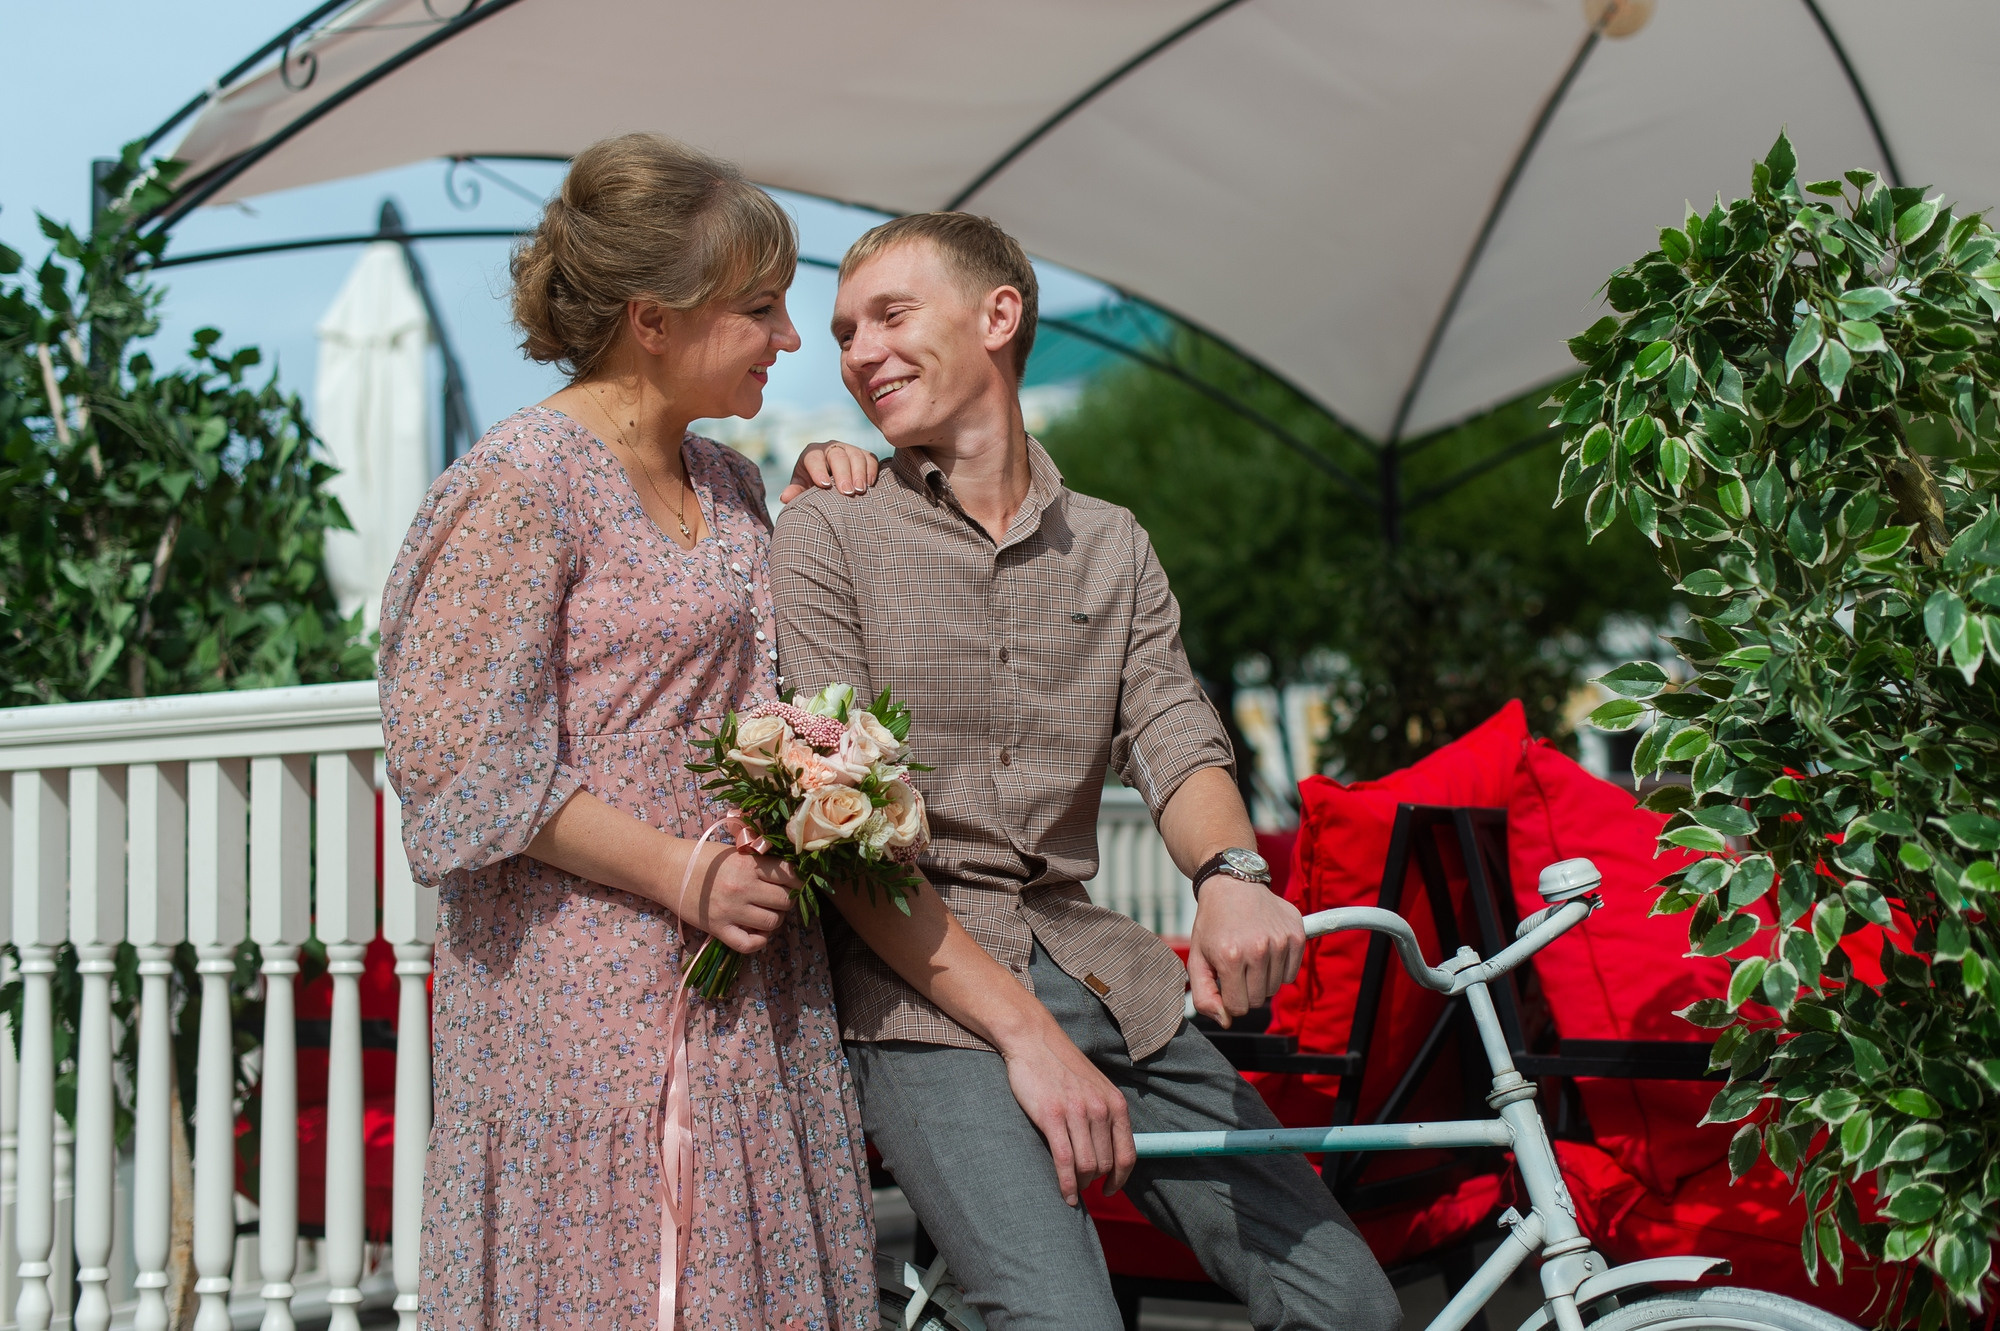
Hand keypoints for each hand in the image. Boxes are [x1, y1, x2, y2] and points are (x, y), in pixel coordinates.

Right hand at [672, 830, 797, 952]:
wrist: (666, 869)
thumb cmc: (701, 857)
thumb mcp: (734, 850)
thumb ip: (759, 859)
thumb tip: (787, 868)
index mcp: (748, 865)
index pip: (789, 875)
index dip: (798, 880)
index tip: (796, 883)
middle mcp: (743, 888)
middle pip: (785, 901)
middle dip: (787, 901)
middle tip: (779, 899)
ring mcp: (730, 911)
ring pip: (772, 923)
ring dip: (774, 920)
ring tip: (766, 913)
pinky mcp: (717, 929)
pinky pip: (749, 944)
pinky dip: (759, 942)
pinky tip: (757, 933)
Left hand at [779, 439, 878, 502]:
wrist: (831, 484)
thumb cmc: (813, 486)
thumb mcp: (803, 488)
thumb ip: (796, 492)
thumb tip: (785, 497)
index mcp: (812, 454)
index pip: (814, 458)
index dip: (819, 470)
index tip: (824, 485)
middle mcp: (830, 448)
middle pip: (837, 456)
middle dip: (843, 474)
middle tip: (846, 492)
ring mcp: (849, 449)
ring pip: (856, 455)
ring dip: (859, 473)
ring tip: (860, 490)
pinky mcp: (864, 455)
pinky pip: (870, 458)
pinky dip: (871, 471)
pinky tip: (870, 485)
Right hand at [996, 1017, 1136, 1205]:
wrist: (1034, 1040)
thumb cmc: (1062, 1066)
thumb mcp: (1096, 1087)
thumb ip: (1106, 1115)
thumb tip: (1109, 1150)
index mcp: (1115, 1103)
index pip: (1128, 1154)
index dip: (1121, 1179)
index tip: (1111, 1190)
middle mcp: (1101, 1109)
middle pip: (1105, 1164)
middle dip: (1095, 1182)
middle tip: (1083, 1187)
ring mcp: (1077, 1112)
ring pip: (1087, 1166)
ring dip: (1081, 1185)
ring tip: (1074, 1189)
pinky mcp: (1052, 1116)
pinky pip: (1064, 1160)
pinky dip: (1067, 1184)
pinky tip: (1066, 1194)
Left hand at [1186, 876, 1304, 1027]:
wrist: (1232, 885)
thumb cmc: (1212, 924)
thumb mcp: (1196, 958)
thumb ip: (1204, 996)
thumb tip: (1226, 1021)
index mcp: (1230, 957)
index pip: (1238, 1007)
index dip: (1229, 998)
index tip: (1225, 980)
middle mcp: (1258, 950)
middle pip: (1258, 1000)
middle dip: (1245, 989)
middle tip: (1237, 966)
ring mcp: (1280, 942)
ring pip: (1275, 988)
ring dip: (1262, 979)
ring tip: (1251, 954)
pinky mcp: (1296, 935)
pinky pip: (1291, 974)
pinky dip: (1279, 968)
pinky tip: (1266, 950)